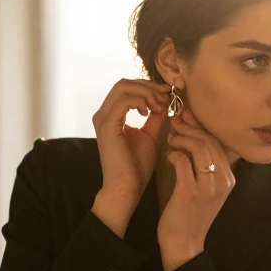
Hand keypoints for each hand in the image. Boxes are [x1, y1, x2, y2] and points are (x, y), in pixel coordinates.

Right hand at [91, 79, 168, 236]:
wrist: (127, 187)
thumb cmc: (136, 165)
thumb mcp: (150, 134)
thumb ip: (155, 116)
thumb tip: (165, 100)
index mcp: (111, 115)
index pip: (127, 88)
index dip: (148, 86)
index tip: (168, 93)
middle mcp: (103, 114)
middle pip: (124, 83)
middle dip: (148, 86)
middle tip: (165, 98)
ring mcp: (103, 119)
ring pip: (123, 87)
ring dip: (146, 93)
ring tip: (159, 106)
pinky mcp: (107, 126)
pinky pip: (124, 101)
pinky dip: (141, 101)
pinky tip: (150, 112)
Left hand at [158, 110, 234, 270]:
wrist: (184, 243)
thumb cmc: (189, 214)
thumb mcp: (204, 189)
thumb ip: (203, 166)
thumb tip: (193, 136)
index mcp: (228, 179)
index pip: (218, 143)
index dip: (201, 127)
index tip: (186, 118)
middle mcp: (223, 181)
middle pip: (210, 142)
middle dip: (191, 127)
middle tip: (175, 121)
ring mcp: (208, 187)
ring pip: (200, 148)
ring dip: (182, 138)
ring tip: (171, 138)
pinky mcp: (191, 192)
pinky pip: (184, 162)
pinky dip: (175, 154)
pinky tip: (169, 156)